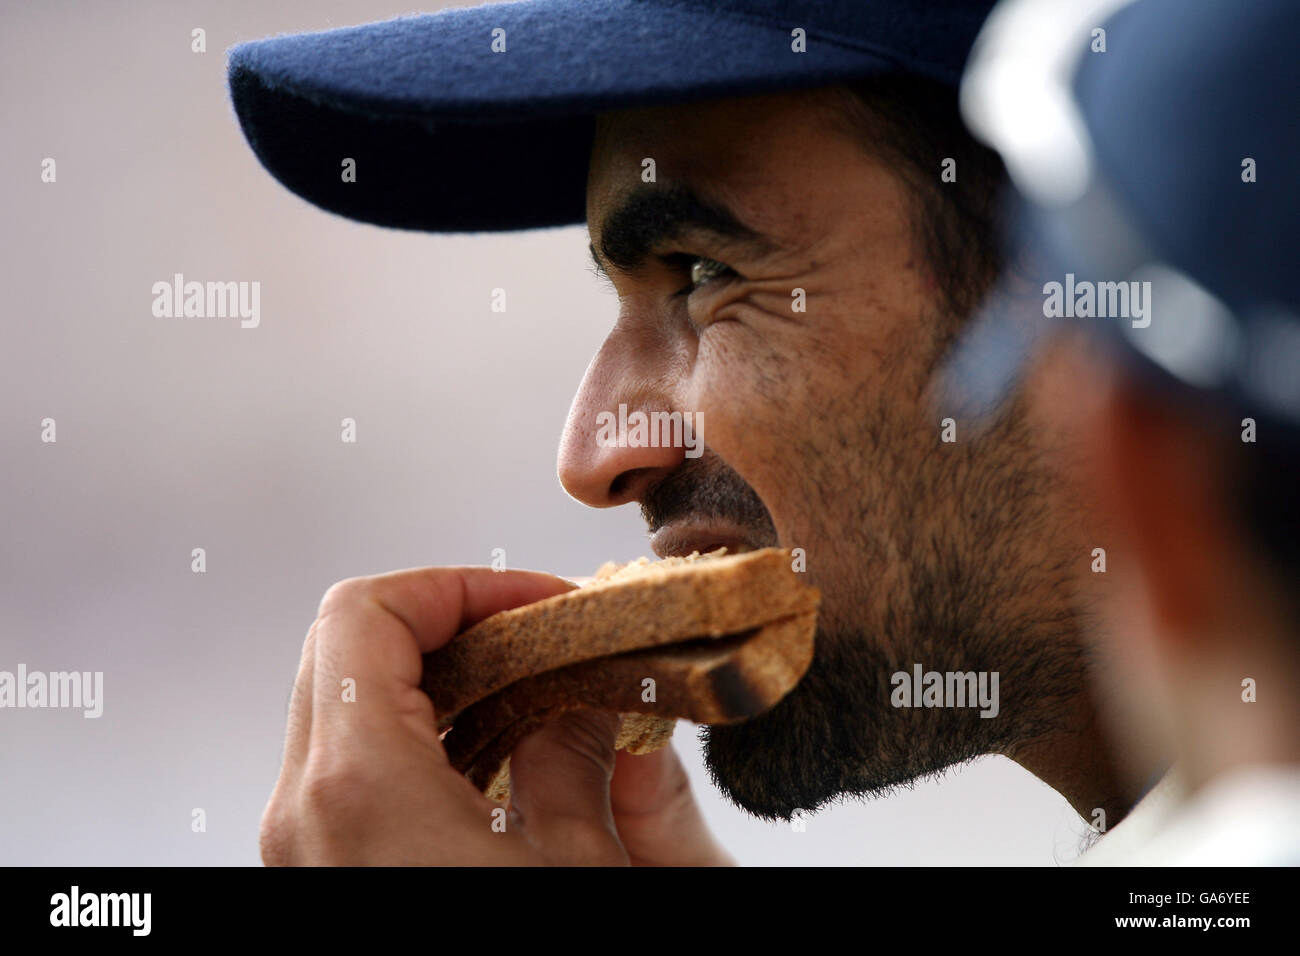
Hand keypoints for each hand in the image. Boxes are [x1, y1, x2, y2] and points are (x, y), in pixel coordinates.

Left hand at [259, 566, 733, 865]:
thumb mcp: (588, 873)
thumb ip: (579, 759)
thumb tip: (584, 702)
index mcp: (359, 788)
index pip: (365, 612)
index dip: (458, 584)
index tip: (537, 602)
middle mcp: (307, 814)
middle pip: (346, 650)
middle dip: (453, 625)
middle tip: (541, 639)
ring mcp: (304, 850)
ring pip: (344, 707)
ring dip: (439, 682)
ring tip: (532, 697)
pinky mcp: (322, 876)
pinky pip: (353, 770)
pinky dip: (422, 739)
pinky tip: (500, 764)